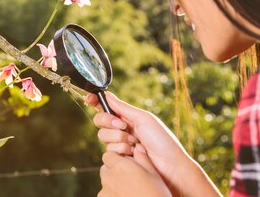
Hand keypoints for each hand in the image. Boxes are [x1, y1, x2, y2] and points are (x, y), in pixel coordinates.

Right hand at [88, 92, 221, 196]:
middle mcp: (121, 129)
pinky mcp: (119, 158)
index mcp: (127, 117)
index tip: (90, 99)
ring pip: (103, 137)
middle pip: (100, 121)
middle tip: (123, 126)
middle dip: (109, 122)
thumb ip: (123, 108)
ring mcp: (120, 144)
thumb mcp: (143, 119)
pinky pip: (108, 151)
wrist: (169, 166)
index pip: (107, 107)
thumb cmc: (161, 140)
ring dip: (118, 139)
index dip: (96, 102)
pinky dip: (121, 151)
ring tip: (134, 143)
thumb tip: (108, 94)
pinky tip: (133, 154)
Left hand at [98, 148, 171, 196]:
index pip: (108, 155)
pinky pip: (106, 195)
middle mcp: (109, 178)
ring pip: (106, 183)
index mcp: (120, 167)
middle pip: (105, 169)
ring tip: (129, 190)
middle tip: (129, 177)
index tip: (127, 164)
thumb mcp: (153, 174)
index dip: (117, 158)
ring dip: (113, 184)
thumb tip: (137, 148)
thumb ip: (142, 159)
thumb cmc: (157, 194)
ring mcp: (105, 192)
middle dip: (114, 170)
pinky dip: (113, 195)